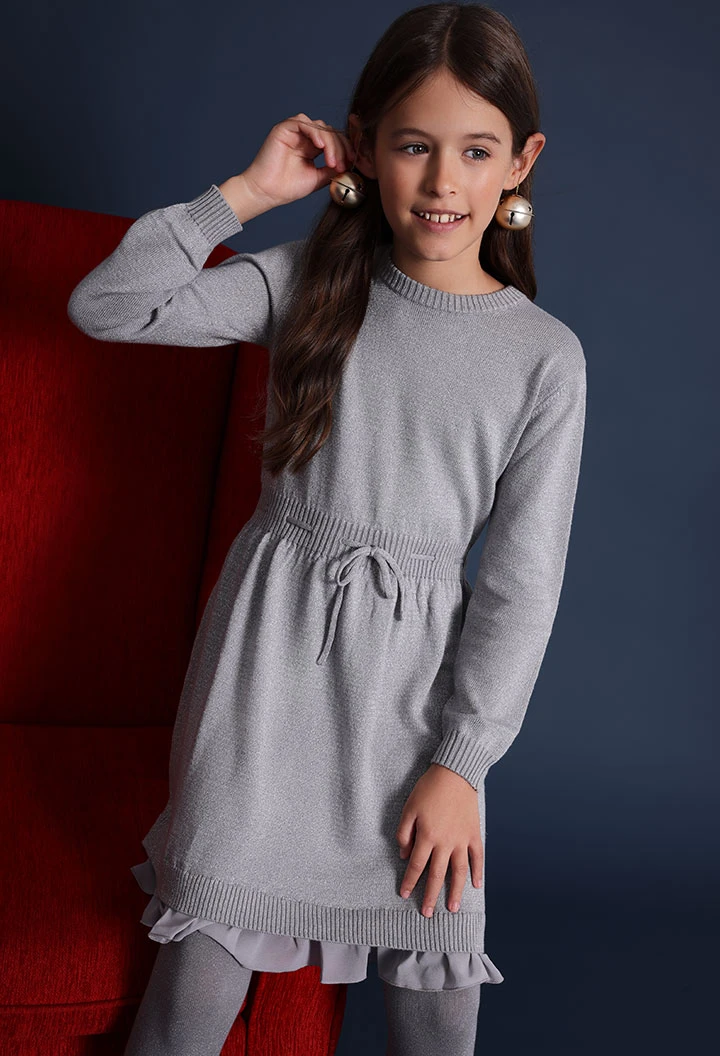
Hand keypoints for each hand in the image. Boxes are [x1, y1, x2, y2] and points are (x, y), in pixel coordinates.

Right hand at [241, 113, 354, 210]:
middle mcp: (304, 137)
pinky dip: (315, 132)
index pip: (334, 140)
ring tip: (331, 162)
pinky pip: (304, 122)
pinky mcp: (284, 128)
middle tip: (342, 165)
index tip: (351, 163)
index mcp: (312, 147)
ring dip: (330, 143)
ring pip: (320, 126)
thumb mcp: (318, 178)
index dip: (345, 149)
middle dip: (340, 148)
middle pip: (330, 132)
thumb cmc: (288, 187)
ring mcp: (295, 131)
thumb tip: (350, 164)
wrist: (267, 192)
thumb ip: (333, 169)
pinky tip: (320, 146)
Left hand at [396, 763, 483, 916]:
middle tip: (427, 913)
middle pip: (437, 875)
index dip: (409, 881)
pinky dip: (478, 872)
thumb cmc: (429, 789)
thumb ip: (404, 833)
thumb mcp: (409, 808)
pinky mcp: (474, 834)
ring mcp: (462, 840)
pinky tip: (476, 885)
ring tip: (453, 909)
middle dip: (431, 895)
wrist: (455, 773)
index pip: (416, 865)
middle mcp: (445, 842)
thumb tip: (405, 854)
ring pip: (459, 872)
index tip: (404, 894)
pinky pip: (477, 857)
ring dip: (456, 892)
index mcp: (427, 836)